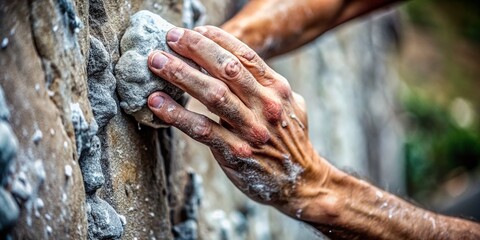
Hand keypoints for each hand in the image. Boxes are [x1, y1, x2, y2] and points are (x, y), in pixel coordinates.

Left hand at [146, 26, 338, 219]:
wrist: (301, 181)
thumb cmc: (290, 140)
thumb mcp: (289, 105)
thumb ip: (266, 84)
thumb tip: (239, 63)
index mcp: (277, 90)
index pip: (245, 56)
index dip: (217, 39)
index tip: (195, 30)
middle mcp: (265, 106)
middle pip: (226, 68)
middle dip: (195, 49)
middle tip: (170, 37)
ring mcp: (250, 130)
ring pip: (212, 94)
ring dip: (181, 75)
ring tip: (156, 61)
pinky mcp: (235, 152)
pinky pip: (201, 129)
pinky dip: (177, 114)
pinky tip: (156, 103)